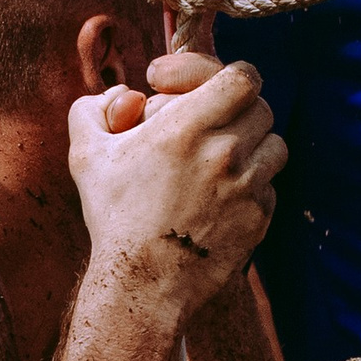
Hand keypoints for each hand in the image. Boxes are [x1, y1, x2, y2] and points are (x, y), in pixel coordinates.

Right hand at [67, 49, 284, 317]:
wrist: (142, 285)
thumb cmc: (113, 218)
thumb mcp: (86, 157)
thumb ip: (91, 110)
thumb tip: (117, 95)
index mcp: (187, 128)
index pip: (241, 76)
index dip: (226, 75)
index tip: (201, 89)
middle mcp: (225, 153)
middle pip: (260, 107)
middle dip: (236, 109)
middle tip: (210, 124)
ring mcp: (248, 187)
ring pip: (274, 144)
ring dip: (251, 145)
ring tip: (221, 160)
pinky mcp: (260, 217)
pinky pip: (270, 186)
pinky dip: (252, 185)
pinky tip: (221, 197)